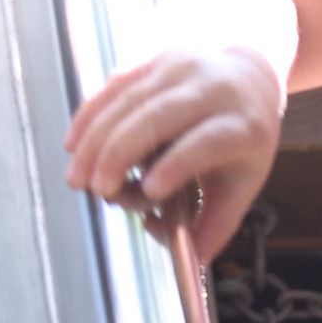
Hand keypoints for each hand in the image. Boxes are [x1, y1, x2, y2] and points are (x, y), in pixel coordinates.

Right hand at [62, 38, 284, 254]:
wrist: (249, 78)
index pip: (206, 141)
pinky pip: (114, 86)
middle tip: (98, 191)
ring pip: (129, 100)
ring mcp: (179, 68)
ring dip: (95, 139)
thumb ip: (217, 225)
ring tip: (76, 177)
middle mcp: (211, 89)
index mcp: (241, 124)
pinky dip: (89, 115)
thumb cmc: (242, 140)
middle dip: (121, 153)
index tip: (149, 193)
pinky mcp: (154, 61)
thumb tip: (190, 261)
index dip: (176, 165)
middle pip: (159, 116)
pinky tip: (72, 143)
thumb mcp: (244, 183)